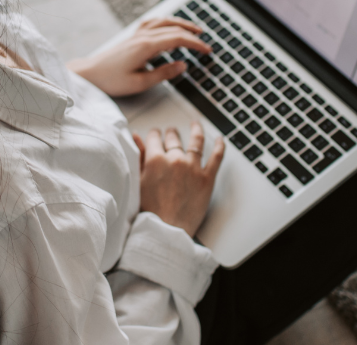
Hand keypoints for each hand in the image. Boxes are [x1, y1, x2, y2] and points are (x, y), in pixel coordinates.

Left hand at [68, 17, 210, 96]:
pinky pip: (153, 22)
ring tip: (194, 29)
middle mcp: (142, 36)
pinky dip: (166, 21)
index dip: (195, 44)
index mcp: (146, 46)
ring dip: (181, 23)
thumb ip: (164, 73)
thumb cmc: (111, 80)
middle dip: (192, 34)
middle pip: (173, 28)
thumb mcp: (140, 83)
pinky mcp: (132, 37)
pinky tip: (169, 25)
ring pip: (163, 22)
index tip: (207, 50)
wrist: (89, 74)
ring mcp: (137, 34)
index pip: (178, 39)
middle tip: (206, 42)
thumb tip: (183, 65)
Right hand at [132, 122, 224, 236]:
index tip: (155, 135)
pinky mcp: (207, 179)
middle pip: (174, 138)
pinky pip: (216, 157)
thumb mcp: (138, 182)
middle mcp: (175, 159)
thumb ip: (138, 157)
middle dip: (171, 134)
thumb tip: (136, 138)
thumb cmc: (149, 211)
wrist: (166, 231)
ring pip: (196, 142)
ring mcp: (193, 168)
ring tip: (195, 126)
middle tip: (171, 133)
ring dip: (196, 130)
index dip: (154, 135)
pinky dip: (220, 146)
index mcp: (155, 160)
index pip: (154, 138)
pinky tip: (220, 140)